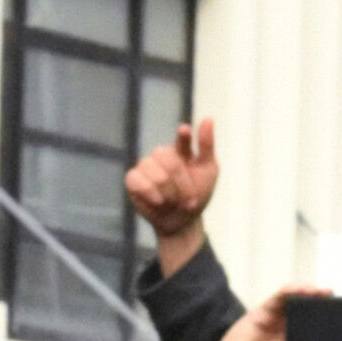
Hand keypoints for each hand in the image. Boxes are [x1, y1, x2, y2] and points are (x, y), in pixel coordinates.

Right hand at [124, 116, 220, 257]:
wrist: (182, 222)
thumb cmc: (197, 195)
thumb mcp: (208, 171)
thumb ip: (206, 146)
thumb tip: (209, 118)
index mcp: (181, 150)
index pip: (183, 138)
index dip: (184, 136)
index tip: (185, 131)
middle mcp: (162, 155)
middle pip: (170, 162)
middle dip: (182, 186)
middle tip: (190, 201)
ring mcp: (146, 165)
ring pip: (155, 174)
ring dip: (169, 194)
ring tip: (173, 202)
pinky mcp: (133, 179)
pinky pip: (137, 180)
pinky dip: (150, 194)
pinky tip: (158, 201)